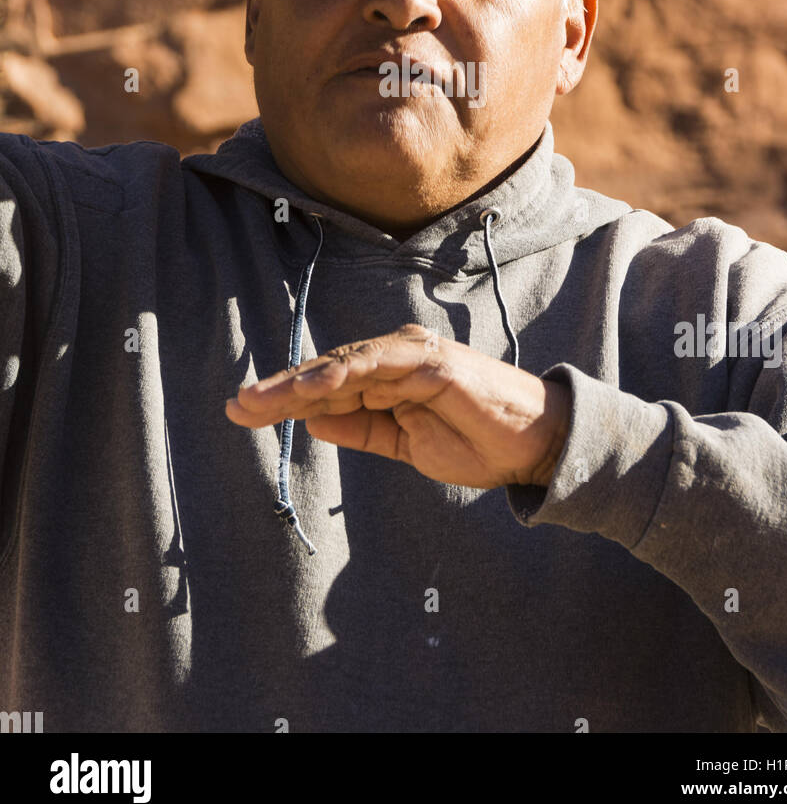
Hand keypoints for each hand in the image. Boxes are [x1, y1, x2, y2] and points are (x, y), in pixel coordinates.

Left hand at [225, 323, 571, 489]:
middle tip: (237, 405)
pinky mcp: (432, 363)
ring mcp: (413, 356)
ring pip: (345, 366)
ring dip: (301, 383)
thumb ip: (362, 430)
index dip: (284, 397)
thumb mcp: (405, 445)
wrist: (532, 447)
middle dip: (280, 390)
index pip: (329, 385)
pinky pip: (380, 366)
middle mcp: (396, 358)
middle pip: (327, 372)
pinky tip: (313, 392)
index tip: (243, 411)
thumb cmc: (474, 441)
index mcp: (389, 376)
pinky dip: (345, 375)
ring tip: (262, 400)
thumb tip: (311, 423)